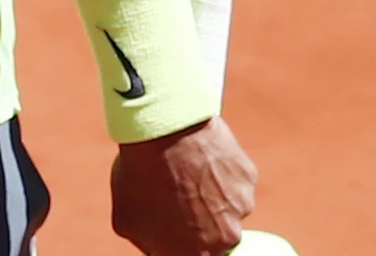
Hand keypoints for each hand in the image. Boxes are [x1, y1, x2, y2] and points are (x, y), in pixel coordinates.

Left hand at [110, 117, 257, 255]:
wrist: (164, 131)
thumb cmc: (140, 175)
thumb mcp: (127, 219)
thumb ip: (148, 243)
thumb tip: (156, 248)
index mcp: (195, 255)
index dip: (182, 242)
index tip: (175, 228)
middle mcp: (224, 240)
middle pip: (215, 237)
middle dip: (199, 222)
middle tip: (179, 195)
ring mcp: (240, 210)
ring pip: (227, 208)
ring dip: (211, 196)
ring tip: (185, 171)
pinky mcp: (248, 182)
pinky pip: (235, 183)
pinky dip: (221, 173)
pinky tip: (200, 158)